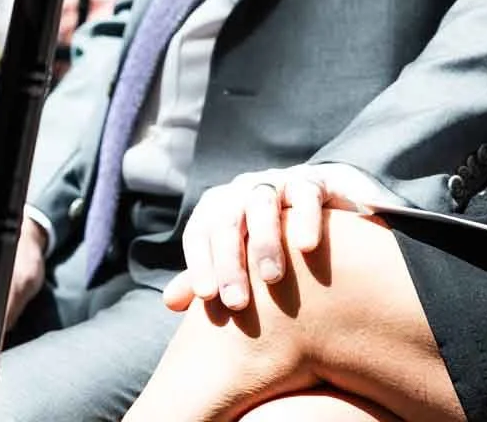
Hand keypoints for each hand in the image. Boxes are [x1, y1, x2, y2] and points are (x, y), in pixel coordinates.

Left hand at [162, 168, 364, 312]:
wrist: (317, 201)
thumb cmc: (268, 237)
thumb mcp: (237, 255)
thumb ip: (206, 277)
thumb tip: (170, 302)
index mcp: (220, 206)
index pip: (199, 231)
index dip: (198, 263)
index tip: (206, 297)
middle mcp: (244, 190)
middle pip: (226, 220)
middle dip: (228, 263)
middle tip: (236, 303)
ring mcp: (278, 182)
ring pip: (262, 203)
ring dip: (264, 241)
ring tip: (271, 278)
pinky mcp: (312, 181)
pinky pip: (306, 195)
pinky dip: (306, 219)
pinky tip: (307, 248)